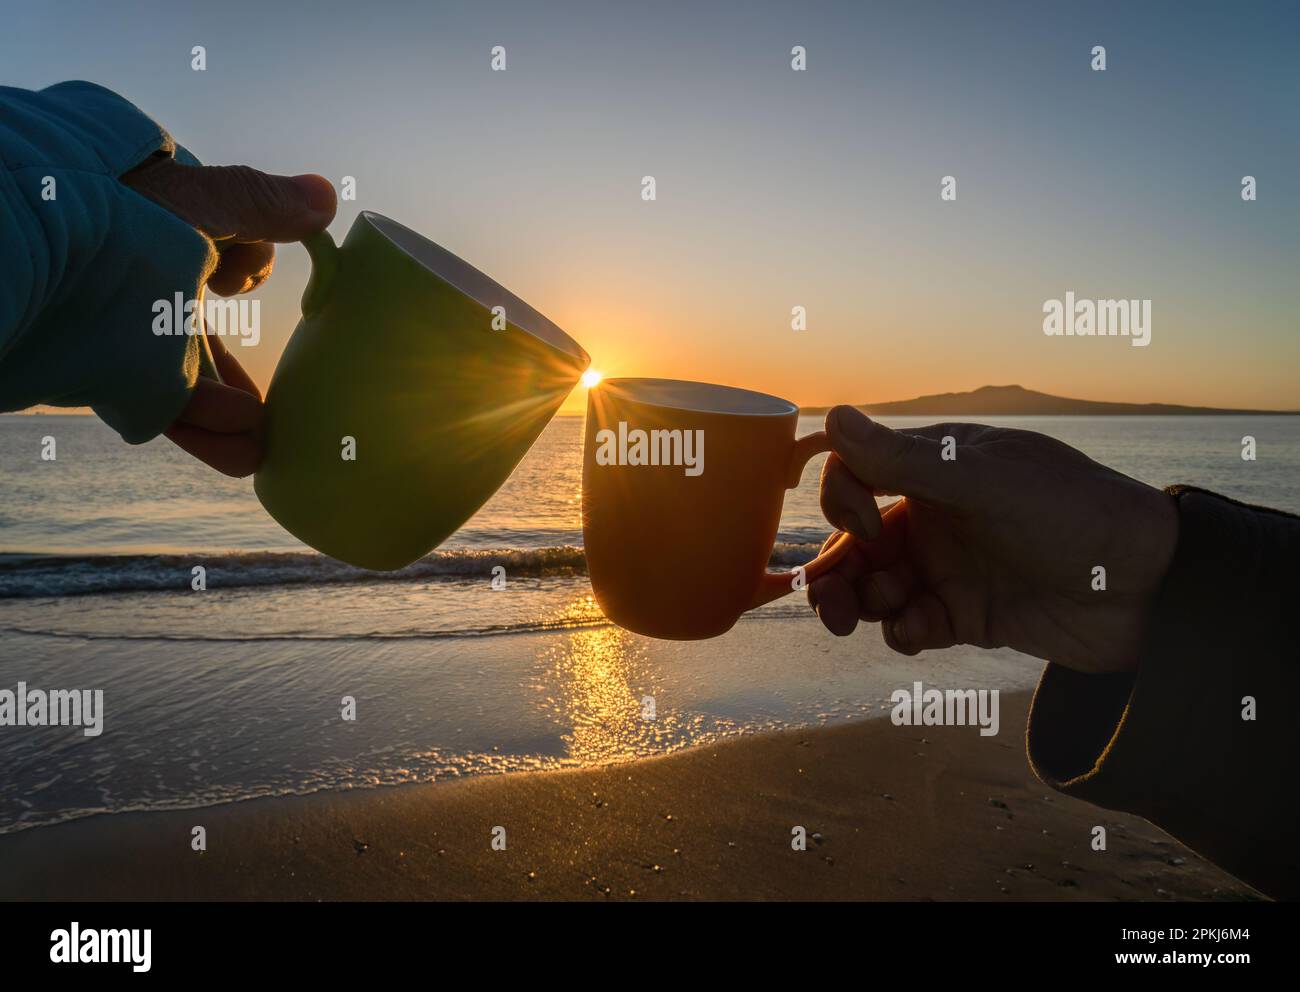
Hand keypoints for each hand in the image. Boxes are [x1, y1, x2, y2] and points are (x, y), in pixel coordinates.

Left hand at [121, 158, 336, 475]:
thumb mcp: (200, 202)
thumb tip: (327, 195)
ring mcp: (113, 322)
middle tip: (277, 396)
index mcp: (155, 216)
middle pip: (196, 321)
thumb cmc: (113, 209)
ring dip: (226, 409)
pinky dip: (201, 428)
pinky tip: (241, 451)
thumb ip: (261, 204)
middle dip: (234, 362)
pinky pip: (156, 405)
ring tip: (262, 444)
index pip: (217, 242)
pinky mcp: (95, 370)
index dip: (243, 262)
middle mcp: (133, 268)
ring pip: (179, 370)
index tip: (238, 278)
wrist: (23, 255)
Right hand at [808, 406, 1179, 673]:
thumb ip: (906, 460)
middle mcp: (938, 514)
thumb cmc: (1075, 513)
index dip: (844, 501)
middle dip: (835, 569)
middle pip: (857, 539)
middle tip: (828, 602)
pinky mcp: (969, 614)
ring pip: (877, 585)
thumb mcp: (987, 483)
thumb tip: (831, 418)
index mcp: (938, 467)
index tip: (869, 527)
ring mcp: (952, 565)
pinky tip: (916, 632)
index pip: (858, 475)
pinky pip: (912, 624)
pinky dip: (902, 630)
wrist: (1150, 588)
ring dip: (860, 602)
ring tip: (862, 619)